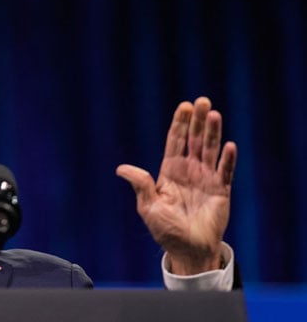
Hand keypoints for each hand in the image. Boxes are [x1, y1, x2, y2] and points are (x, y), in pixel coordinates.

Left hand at [116, 97, 236, 274]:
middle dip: (197, 121)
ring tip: (214, 114)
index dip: (180, 124)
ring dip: (213, 133)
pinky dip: (227, 160)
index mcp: (170, 171)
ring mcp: (206, 179)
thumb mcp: (149, 206)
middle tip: (202, 100)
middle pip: (194, 140)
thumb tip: (121, 168)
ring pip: (210, 151)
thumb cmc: (166, 229)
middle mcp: (189, 171)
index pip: (176, 141)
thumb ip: (140, 185)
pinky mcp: (221, 192)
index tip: (184, 106)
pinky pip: (225, 172)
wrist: (187, 250)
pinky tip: (229, 146)